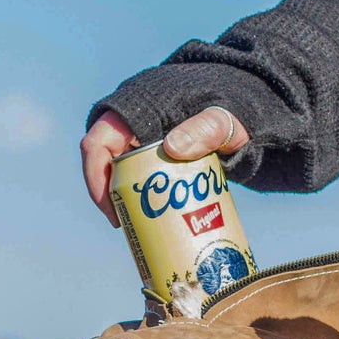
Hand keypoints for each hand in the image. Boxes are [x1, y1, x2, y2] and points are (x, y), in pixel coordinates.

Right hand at [80, 105, 248, 224]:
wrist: (244, 114)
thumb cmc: (231, 111)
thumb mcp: (221, 120)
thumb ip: (205, 128)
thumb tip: (171, 147)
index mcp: (136, 112)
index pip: (98, 142)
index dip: (94, 175)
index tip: (111, 208)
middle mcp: (133, 127)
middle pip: (105, 164)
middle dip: (109, 197)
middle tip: (126, 226)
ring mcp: (143, 143)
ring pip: (121, 173)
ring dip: (124, 200)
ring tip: (139, 228)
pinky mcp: (157, 157)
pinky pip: (139, 178)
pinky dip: (142, 198)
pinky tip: (155, 220)